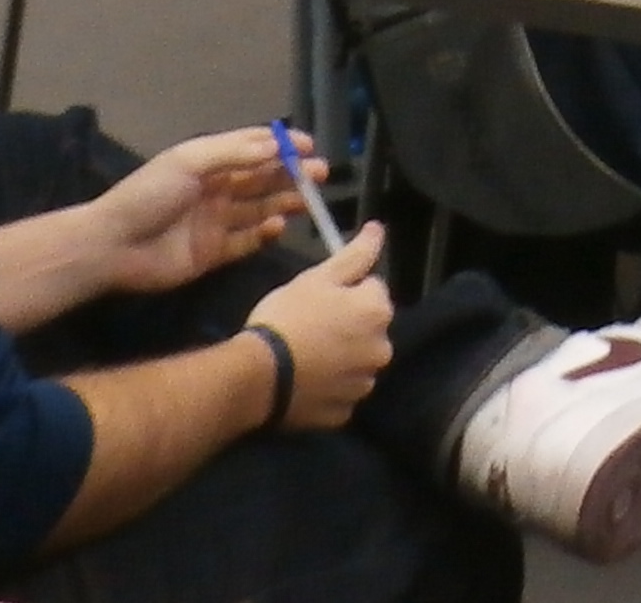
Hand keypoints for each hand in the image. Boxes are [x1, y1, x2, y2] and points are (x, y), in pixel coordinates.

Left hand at [83, 128, 305, 298]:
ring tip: (307, 202)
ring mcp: (215, 222)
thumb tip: (275, 145)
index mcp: (208, 162)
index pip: (252, 149)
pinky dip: (264, 234)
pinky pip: (246, 241)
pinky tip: (278, 228)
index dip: (281, 146)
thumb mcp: (190, 162)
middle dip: (291, 175)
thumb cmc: (150, 195)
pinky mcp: (213, 253)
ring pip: (259, 209)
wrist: (114, 246)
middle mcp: (216, 189)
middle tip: (319, 176)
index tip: (309, 148)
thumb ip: (234, 153)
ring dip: (284, 203)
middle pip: (261, 179)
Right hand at [249, 229, 392, 431]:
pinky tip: (306, 379)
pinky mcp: (344, 412)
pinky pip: (341, 392)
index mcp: (378, 312)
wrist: (258, 376)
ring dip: (342, 356)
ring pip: (357, 361)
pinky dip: (329, 386)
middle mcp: (382, 350)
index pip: (372, 289)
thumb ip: (355, 255)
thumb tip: (379, 229)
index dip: (346, 290)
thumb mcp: (318, 277)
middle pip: (368, 328)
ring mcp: (363, 385)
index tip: (320, 298)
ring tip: (305, 354)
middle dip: (349, 324)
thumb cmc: (288, 317)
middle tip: (311, 325)